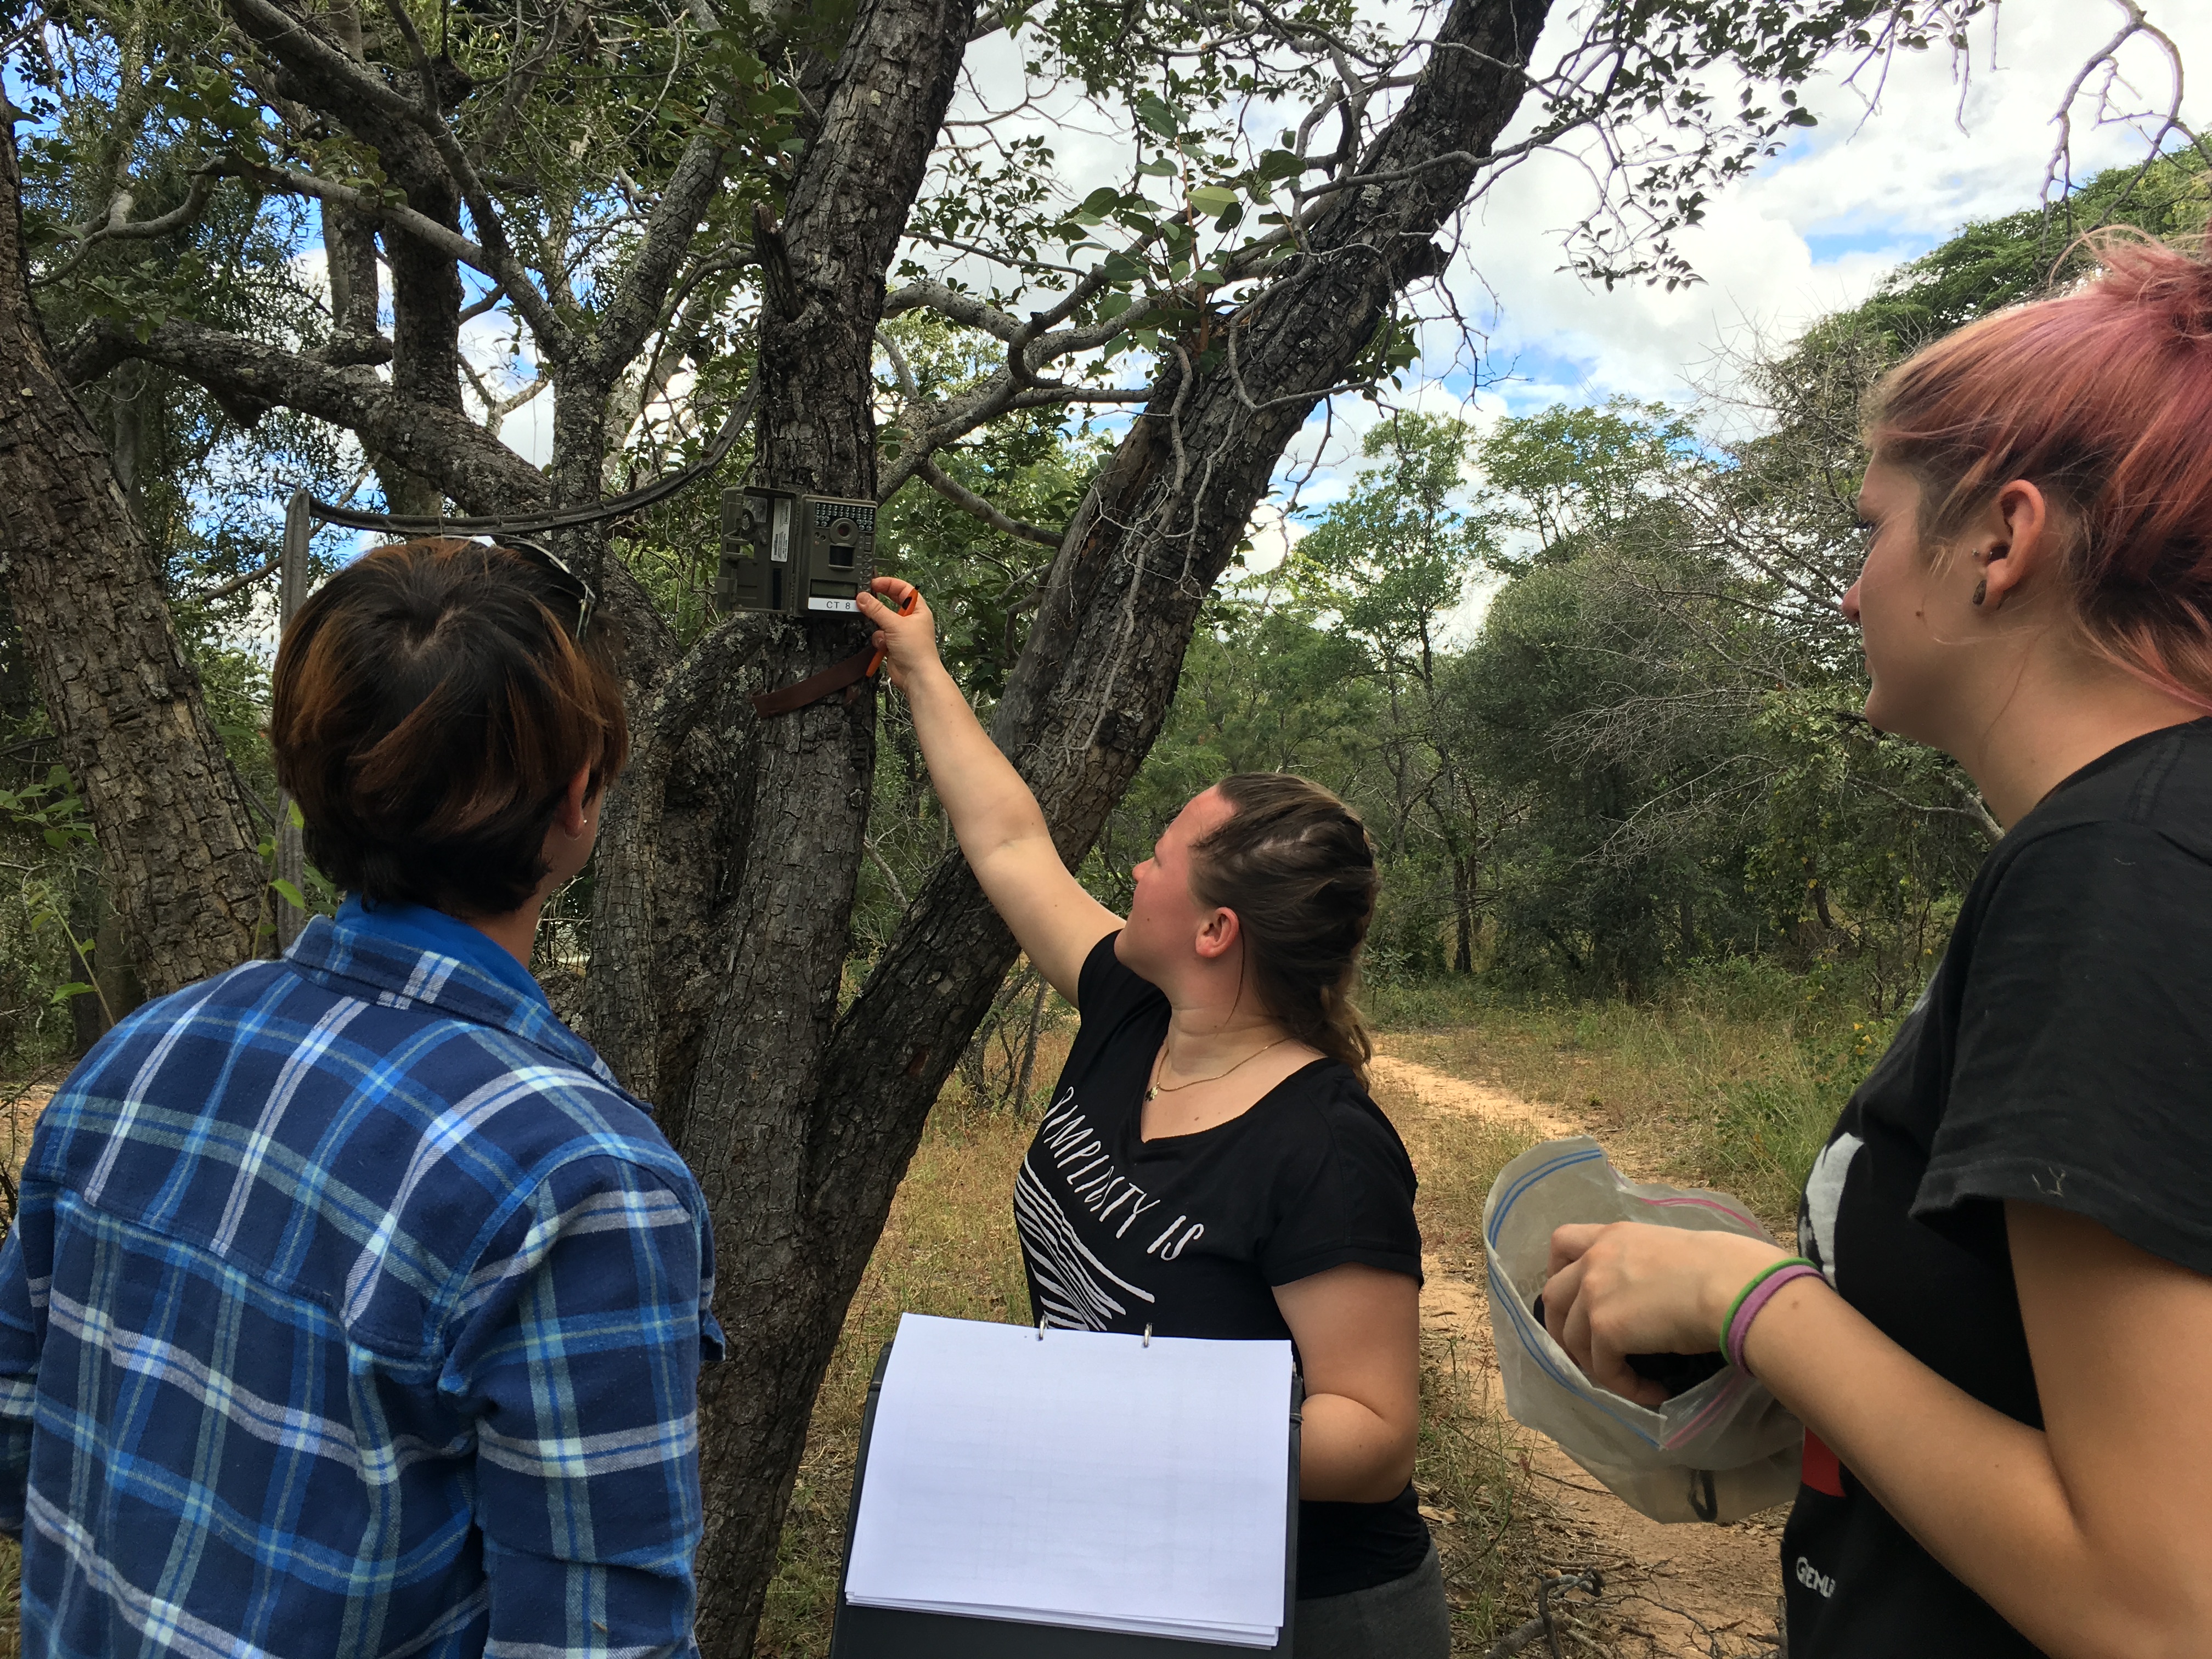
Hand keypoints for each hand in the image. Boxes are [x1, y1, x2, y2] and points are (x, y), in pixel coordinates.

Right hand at [855, 577, 940, 690]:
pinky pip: (880, 636)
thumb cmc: (917, 650)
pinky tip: (883, 646)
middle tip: (865, 598)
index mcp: (918, 610)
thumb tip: (863, 597)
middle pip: (891, 604)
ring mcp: (901, 633)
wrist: (916, 676)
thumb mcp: (895, 624)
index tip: (873, 583)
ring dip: (879, 627)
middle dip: (879, 604)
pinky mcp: (892, 645)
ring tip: (882, 632)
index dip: (889, 584)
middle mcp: (910, 620)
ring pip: (882, 621)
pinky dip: (879, 640)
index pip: (903, 589)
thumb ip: (876, 609)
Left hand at [1541, 1222, 1786, 1407]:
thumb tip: (1650, 1293)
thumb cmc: (1722, 1267)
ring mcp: (1595, 1294)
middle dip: (1561, 1327)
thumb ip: (1643, 1266)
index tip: (1571, 1295)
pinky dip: (1624, 1386)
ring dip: (1595, 1364)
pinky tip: (1651, 1391)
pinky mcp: (1605, 1329)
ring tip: (1627, 1379)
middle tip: (1586, 1351)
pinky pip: (1602, 1368)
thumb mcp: (1669, 1251)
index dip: (1558, 1270)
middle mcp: (1595, 1260)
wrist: (1732, 1286)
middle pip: (1553, 1295)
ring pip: (1572, 1338)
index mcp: (1613, 1235)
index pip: (1563, 1241)